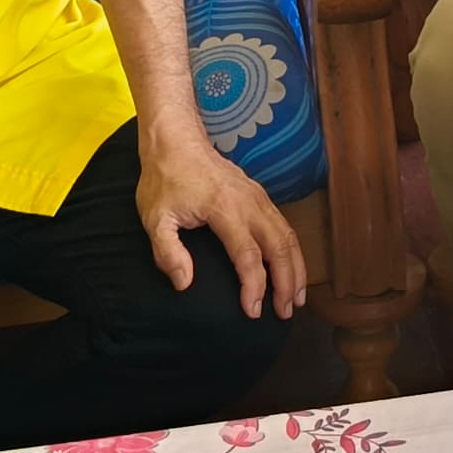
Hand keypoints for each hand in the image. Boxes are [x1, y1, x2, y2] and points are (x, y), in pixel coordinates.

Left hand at [139, 130, 306, 320]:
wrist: (176, 140)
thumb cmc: (164, 179)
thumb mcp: (154, 218)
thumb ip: (168, 253)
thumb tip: (185, 284)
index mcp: (224, 209)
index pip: (248, 255)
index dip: (254, 286)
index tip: (252, 311)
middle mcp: (249, 202)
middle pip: (279, 246)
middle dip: (287, 282)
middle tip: (286, 312)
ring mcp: (258, 197)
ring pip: (288, 235)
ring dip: (296, 267)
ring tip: (297, 297)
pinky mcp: (259, 195)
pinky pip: (284, 225)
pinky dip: (292, 250)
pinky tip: (292, 267)